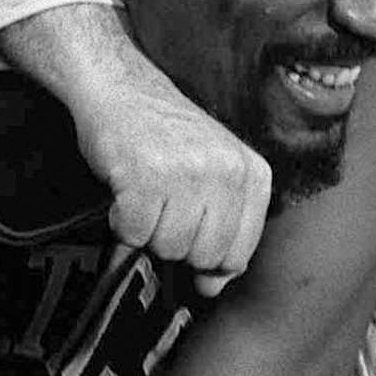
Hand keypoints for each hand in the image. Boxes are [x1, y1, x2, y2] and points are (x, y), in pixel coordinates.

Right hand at [78, 54, 272, 298]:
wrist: (121, 88)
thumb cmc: (167, 137)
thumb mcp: (215, 174)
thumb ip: (225, 229)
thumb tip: (214, 287)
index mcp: (253, 173)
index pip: (240, 252)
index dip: (210, 258)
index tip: (191, 240)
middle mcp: (227, 172)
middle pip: (205, 256)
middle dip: (177, 242)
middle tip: (164, 207)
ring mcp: (189, 173)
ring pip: (170, 247)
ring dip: (149, 231)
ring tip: (147, 194)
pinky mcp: (147, 176)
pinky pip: (136, 233)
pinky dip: (123, 222)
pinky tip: (127, 193)